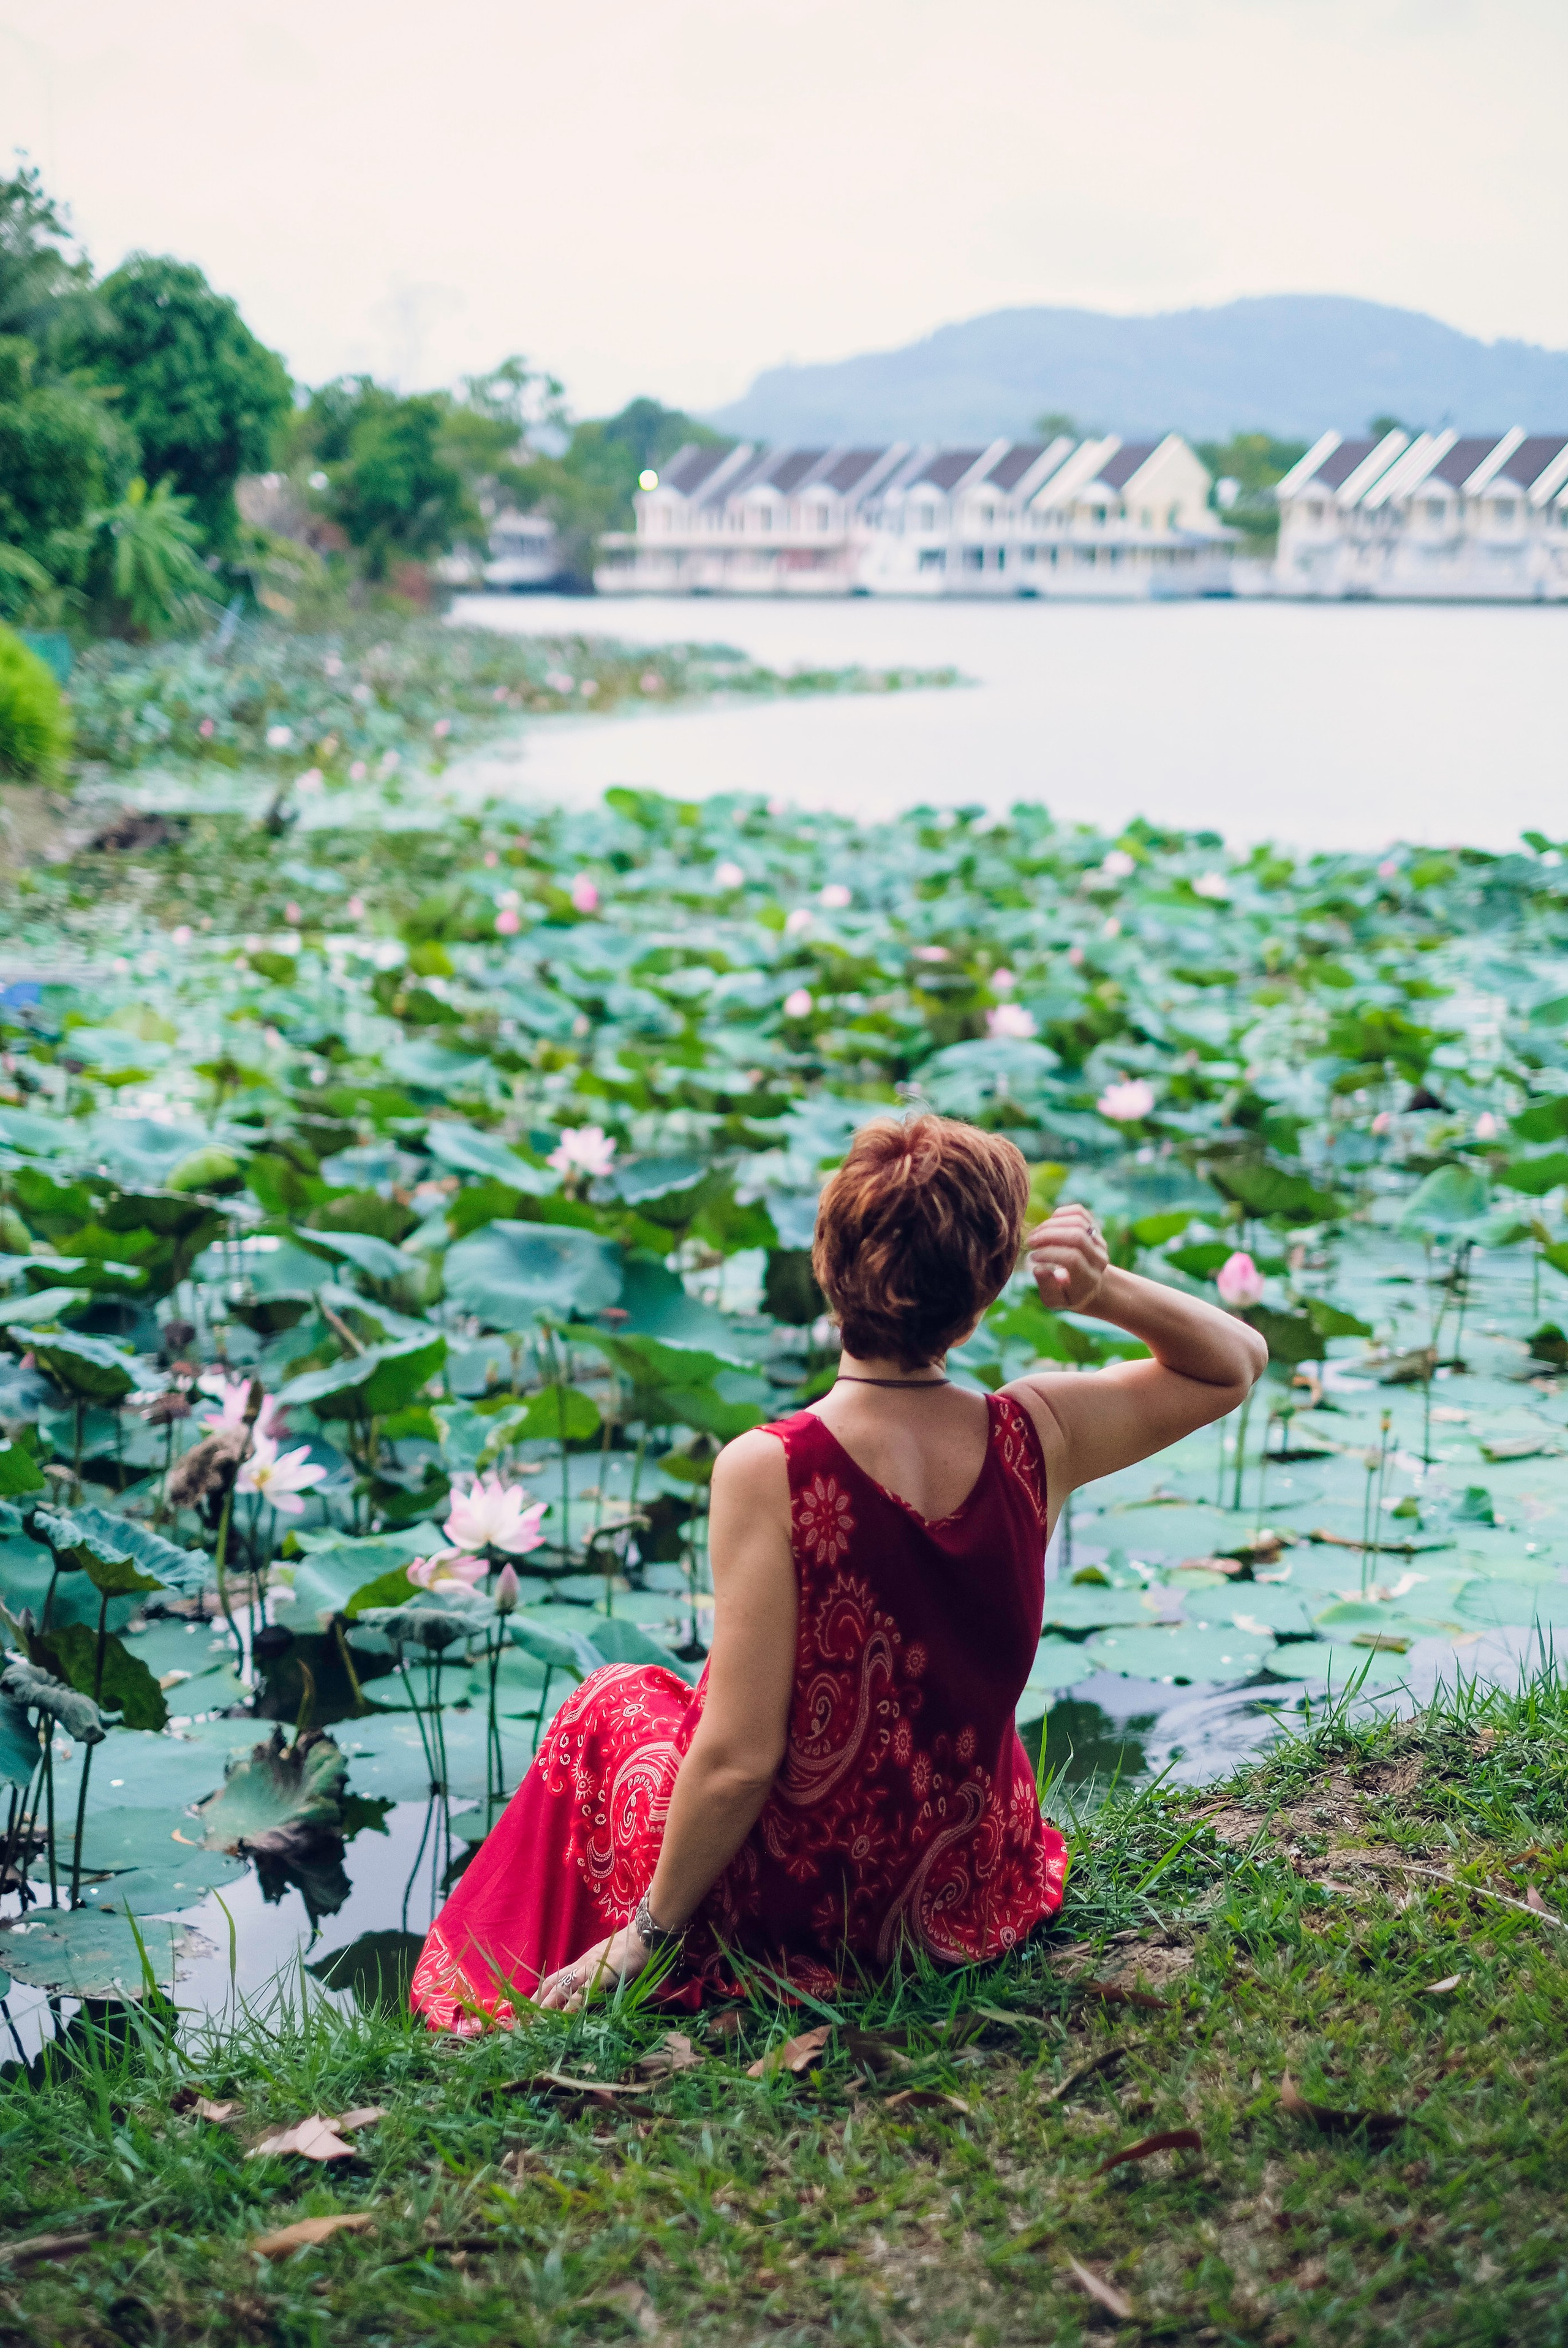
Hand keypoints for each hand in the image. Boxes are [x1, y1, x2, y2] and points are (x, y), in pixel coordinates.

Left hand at [535, 1924, 649, 2011]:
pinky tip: (564, 2017)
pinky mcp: (601, 1976)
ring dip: (549, 2005)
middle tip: (526, 2020)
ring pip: (563, 1987)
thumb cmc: (630, 1952)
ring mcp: (589, 1970)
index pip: (554, 1978)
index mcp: (581, 1964)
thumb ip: (597, 1976)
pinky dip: (572, 2005)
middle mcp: (580, 1966)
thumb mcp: (608, 1964)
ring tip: (538, 2021)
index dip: (540, 1993)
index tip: (530, 2008)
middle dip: (537, 2002)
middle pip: (552, 1983)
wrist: (644, 1938)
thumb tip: (587, 1993)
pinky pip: (583, 1992)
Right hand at [1026, 1202, 1109, 1312]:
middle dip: (1048, 1235)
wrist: (1090, 1285)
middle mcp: (1098, 1258)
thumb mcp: (1055, 1300)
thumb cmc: (1067, 1293)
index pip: (1072, 1258)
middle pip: (1076, 1236)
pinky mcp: (1094, 1228)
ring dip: (1051, 1224)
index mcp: (1089, 1278)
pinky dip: (1061, 1214)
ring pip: (1077, 1221)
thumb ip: (1047, 1288)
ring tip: (1036, 1234)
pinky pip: (1079, 1212)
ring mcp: (1099, 1241)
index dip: (1049, 1253)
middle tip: (1029, 1241)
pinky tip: (1048, 1224)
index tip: (1032, 1257)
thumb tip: (1038, 1268)